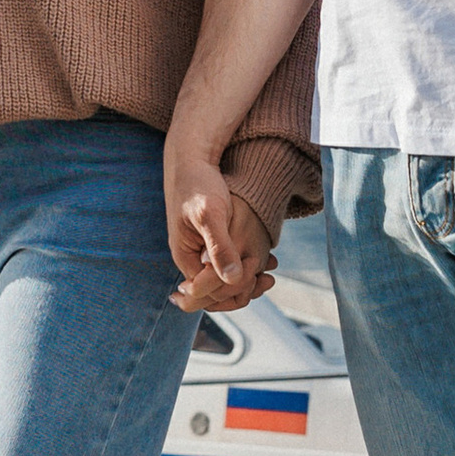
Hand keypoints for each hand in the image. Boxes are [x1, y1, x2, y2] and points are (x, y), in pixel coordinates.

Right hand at [165, 122, 275, 311]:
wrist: (192, 161)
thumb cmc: (199, 183)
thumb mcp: (210, 214)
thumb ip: (220, 247)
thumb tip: (233, 279)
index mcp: (185, 257)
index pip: (206, 294)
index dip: (232, 293)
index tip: (258, 280)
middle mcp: (190, 260)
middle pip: (215, 293)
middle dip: (242, 290)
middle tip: (269, 280)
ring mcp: (199, 252)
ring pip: (223, 281)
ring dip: (247, 281)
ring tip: (270, 274)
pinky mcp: (210, 244)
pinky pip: (227, 266)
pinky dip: (246, 267)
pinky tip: (267, 260)